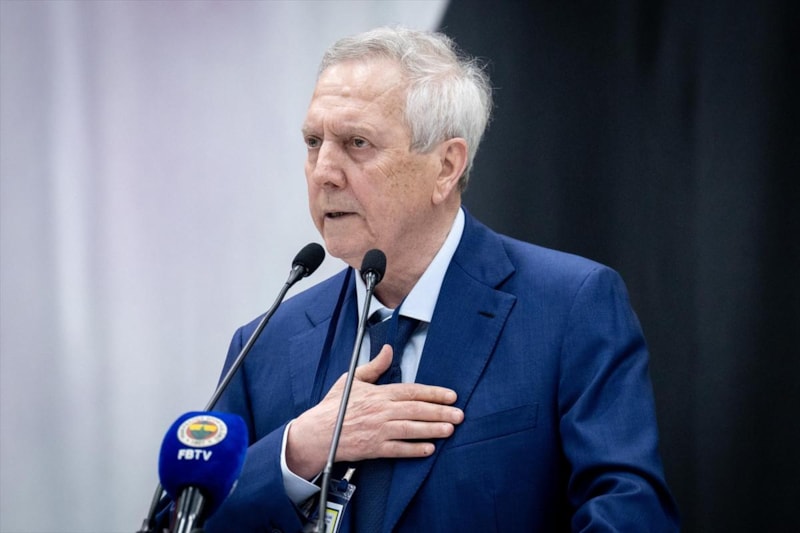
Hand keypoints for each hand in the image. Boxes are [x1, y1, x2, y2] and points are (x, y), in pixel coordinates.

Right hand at [286, 345, 463, 479]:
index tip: (451, 395)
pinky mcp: (374, 448)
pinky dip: (415, 449)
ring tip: (450, 429)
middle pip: (416, 410)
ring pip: (411, 429)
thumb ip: (374, 366)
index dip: (433, 393)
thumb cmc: (334, 407)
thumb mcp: (352, 380)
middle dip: (440, 412)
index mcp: (378, 394)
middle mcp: (381, 411)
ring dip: (432, 429)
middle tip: (459, 414)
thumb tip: (388, 350)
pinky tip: (429, 449)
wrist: (316, 433)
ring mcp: (378, 431)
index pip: (411, 391)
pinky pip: (398, 449)